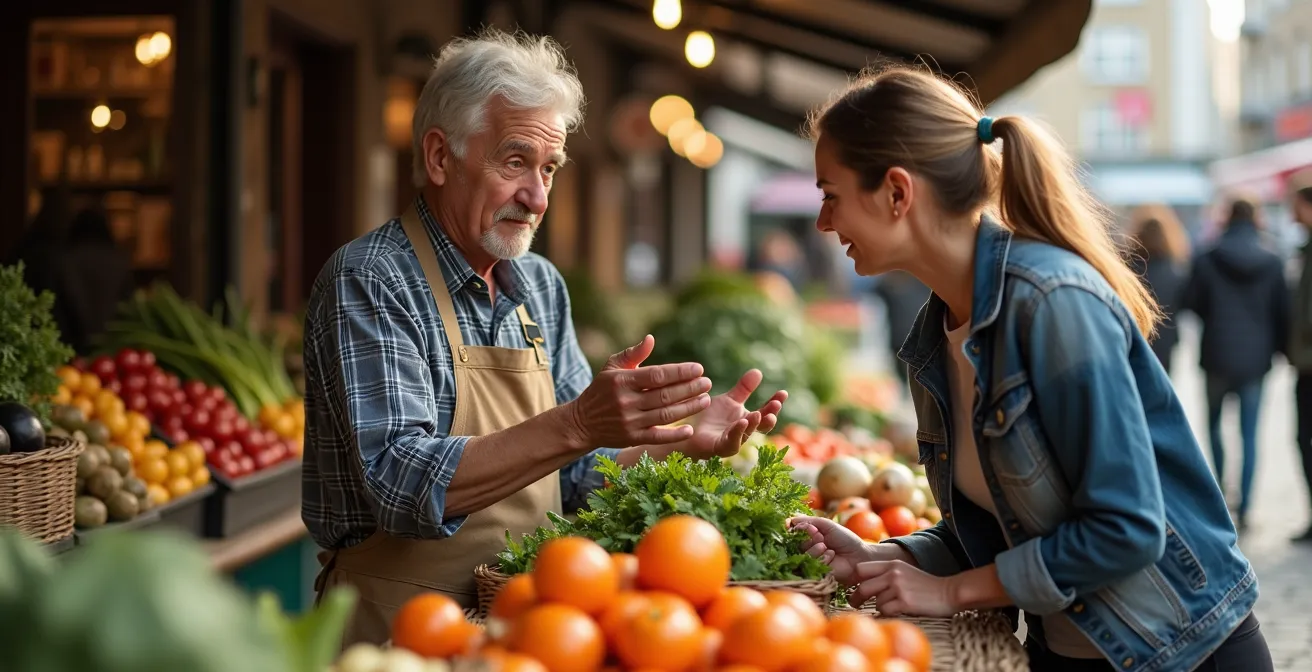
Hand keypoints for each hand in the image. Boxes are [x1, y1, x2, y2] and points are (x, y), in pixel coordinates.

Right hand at [566, 335, 711, 447]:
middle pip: (665, 395)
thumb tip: (651, 339)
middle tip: (707, 383)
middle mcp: (626, 402)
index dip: (680, 372)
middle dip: (689, 389)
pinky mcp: (631, 439)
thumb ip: (633, 353)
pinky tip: (690, 429)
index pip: (657, 375)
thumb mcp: (611, 367)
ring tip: (706, 399)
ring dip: (688, 408)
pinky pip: (657, 437)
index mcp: (623, 381)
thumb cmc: (601, 390)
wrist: (581, 423)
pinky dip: (674, 435)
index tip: (699, 368)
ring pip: (665, 415)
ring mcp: (629, 422)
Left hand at [671, 369, 787, 459]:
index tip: (783, 393)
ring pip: (747, 434)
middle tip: (776, 405)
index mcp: (748, 420)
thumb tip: (758, 371)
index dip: (775, 404)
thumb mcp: (730, 400)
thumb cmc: (711, 417)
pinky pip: (731, 442)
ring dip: (754, 424)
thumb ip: (744, 388)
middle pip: (761, 426)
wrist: (688, 429)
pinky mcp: (719, 448)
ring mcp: (732, 441)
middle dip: (770, 416)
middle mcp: (743, 432)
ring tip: (758, 413)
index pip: (766, 412)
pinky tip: (742, 422)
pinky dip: (737, 433)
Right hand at [789, 516, 914, 586]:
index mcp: (810, 536)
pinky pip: (811, 564)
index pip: (795, 532)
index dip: (799, 529)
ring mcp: (812, 561)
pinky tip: (832, 555)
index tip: (808, 527)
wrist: (860, 556)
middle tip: (820, 537)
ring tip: (825, 546)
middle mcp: (809, 548)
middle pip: (796, 543)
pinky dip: (822, 557)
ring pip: (803, 554)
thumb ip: (808, 521)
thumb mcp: (827, 525)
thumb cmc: (845, 539)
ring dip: (814, 548)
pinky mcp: (817, 573)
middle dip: (808, 538)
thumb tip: (789, 519)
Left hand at [849, 560, 957, 616]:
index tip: (852, 588)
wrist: (949, 592)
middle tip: (854, 604)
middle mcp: (893, 573)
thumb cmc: (925, 585)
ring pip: (876, 601)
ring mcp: (899, 588)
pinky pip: (885, 611)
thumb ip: (886, 573)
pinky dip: (887, 614)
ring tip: (891, 607)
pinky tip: (897, 612)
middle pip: (863, 587)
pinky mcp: (905, 602)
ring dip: (879, 607)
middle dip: (856, 598)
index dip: (853, 580)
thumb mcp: (905, 571)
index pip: (861, 569)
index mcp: (892, 564)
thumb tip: (862, 582)